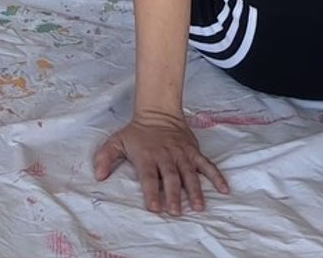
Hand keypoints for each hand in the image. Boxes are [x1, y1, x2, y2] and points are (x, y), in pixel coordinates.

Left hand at [94, 113, 227, 213]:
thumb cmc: (137, 132)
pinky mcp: (193, 152)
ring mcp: (181, 154)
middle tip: (176, 211)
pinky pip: (207, 164)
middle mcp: (165, 156)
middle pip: (170, 177)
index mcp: (147, 156)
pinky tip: (224, 189)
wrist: (158, 111)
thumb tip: (98, 175)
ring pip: (189, 173)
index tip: (155, 207)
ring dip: (194, 190)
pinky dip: (216, 176)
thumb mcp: (117, 141)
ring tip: (198, 206)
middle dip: (173, 195)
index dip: (152, 191)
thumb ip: (106, 157)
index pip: (149, 176)